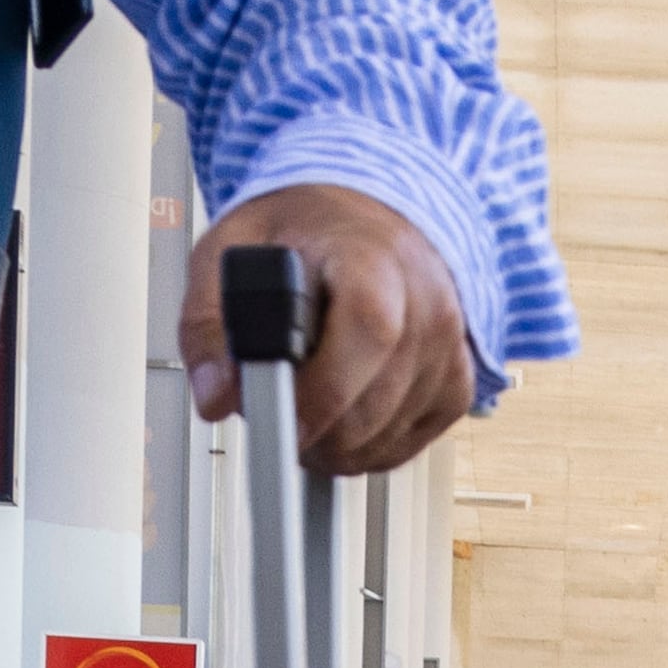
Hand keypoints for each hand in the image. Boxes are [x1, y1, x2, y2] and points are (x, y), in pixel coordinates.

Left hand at [183, 185, 473, 478]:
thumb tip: (215, 395)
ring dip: (331, 445)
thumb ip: (210, 318)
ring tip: (304, 407)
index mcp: (373, 257)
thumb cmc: (306, 232)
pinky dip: (363, 448)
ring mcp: (447, 349)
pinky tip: (340, 415)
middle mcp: (425, 303)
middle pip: (371, 406)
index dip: (322, 393)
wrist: (371, 218)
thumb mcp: (235, 247)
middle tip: (273, 413)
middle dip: (311, 431)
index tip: (277, 424)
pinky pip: (405, 446)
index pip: (368, 333)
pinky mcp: (457, 385)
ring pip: (383, 439)